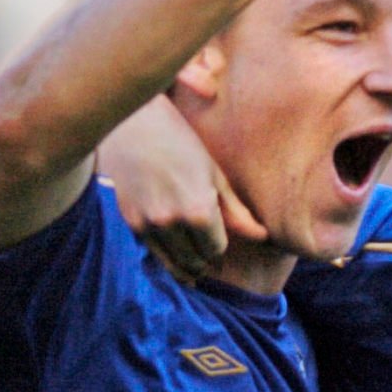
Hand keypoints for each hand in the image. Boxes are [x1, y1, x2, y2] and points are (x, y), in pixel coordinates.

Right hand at [98, 95, 264, 281]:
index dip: (220, 249)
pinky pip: (151, 250)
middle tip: (209, 262)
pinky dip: (163, 256)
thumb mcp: (213, 174)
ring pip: (170, 262)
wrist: (132, 124)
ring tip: (193, 267)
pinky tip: (171, 252)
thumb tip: (262, 237)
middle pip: (193, 260)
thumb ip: (235, 211)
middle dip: (203, 262)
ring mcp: (146, 223)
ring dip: (184, 266)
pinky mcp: (129, 220)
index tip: (221, 246)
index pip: (215, 249)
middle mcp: (171, 222)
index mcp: (198, 210)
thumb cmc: (180, 142)